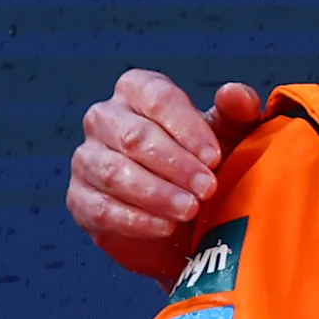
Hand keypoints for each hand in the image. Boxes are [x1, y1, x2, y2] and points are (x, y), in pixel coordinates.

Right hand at [71, 71, 256, 283]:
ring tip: (189, 209)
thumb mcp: (231, 136)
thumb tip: (235, 94)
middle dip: (174, 164)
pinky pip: (99, 207)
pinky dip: (134, 219)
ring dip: (156, 193)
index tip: (214, 157)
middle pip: (133, 135)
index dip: (187, 127)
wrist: (189, 220)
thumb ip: (238, 112)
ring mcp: (88, 159)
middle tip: (207, 188)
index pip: (156, 97)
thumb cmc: (206, 164)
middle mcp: (105, 119)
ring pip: (113, 172)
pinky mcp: (80, 199)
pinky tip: (165, 226)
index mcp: (139, 92)